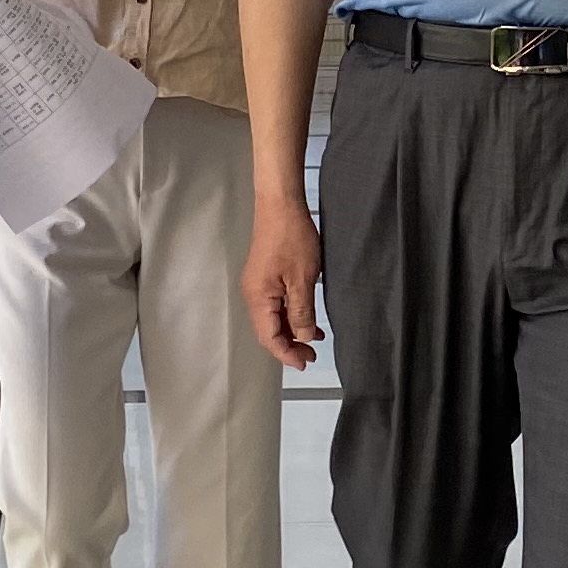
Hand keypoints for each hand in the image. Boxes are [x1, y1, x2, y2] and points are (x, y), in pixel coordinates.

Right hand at [244, 194, 324, 368]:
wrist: (280, 204)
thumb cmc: (291, 237)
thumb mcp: (303, 279)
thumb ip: (302, 312)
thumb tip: (304, 338)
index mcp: (259, 299)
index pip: (269, 338)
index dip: (287, 354)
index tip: (306, 363)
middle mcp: (253, 295)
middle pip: (268, 331)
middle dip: (289, 345)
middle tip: (312, 355)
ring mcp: (258, 285)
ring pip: (273, 318)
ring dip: (292, 331)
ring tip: (314, 340)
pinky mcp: (265, 276)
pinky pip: (276, 304)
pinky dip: (291, 315)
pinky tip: (308, 318)